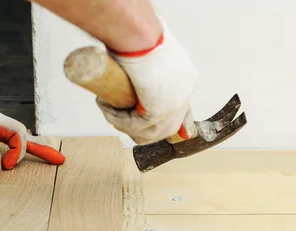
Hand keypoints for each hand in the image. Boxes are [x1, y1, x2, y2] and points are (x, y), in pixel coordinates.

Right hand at [96, 17, 198, 144]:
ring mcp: (176, 103)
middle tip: (125, 124)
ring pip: (153, 130)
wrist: (140, 36)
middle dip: (147, 130)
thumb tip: (132, 61)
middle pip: (169, 124)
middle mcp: (185, 92)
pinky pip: (138, 126)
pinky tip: (108, 111)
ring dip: (129, 127)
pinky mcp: (161, 110)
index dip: (160, 117)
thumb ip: (147, 60)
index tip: (142, 116)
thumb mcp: (150, 47)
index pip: (177, 106)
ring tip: (112, 115)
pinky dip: (121, 122)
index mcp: (187, 76)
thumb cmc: (142, 34)